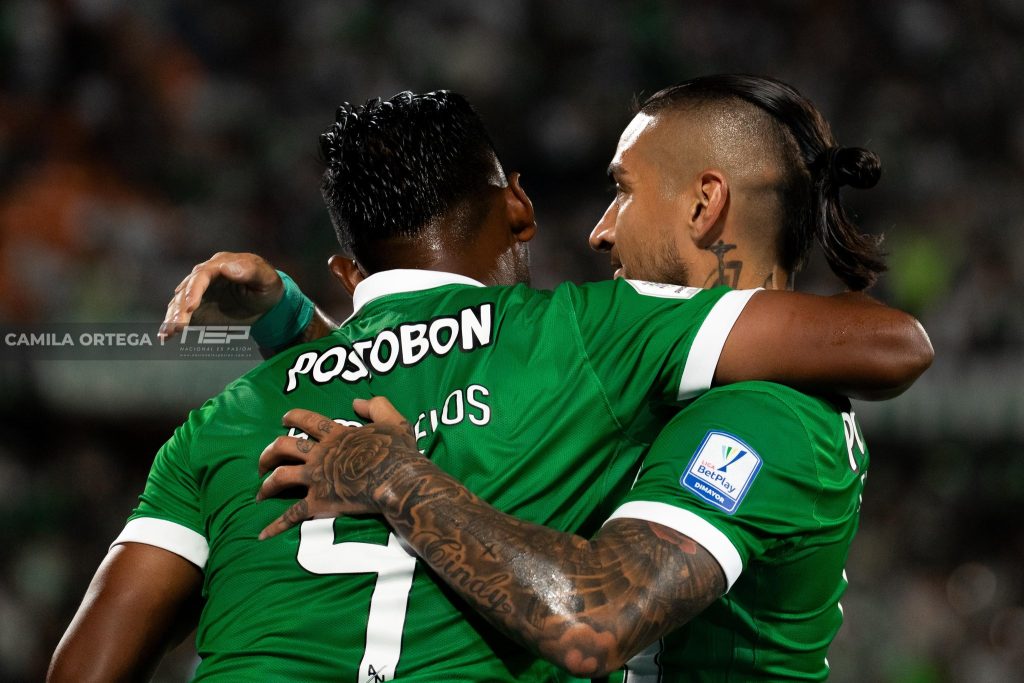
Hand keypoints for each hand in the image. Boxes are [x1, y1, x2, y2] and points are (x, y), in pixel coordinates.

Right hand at [159, 252, 282, 340]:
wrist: (265, 303)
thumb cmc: (267, 286)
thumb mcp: (266, 278)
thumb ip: (249, 271)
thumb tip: (226, 267)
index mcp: (220, 265)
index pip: (202, 275)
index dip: (194, 290)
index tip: (191, 306)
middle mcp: (204, 276)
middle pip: (187, 290)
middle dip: (181, 308)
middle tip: (177, 325)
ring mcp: (198, 292)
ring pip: (180, 303)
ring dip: (172, 317)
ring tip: (168, 333)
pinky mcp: (196, 308)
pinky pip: (181, 315)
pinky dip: (172, 324)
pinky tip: (165, 336)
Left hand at [256, 398, 420, 539]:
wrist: (397, 480)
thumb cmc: (399, 453)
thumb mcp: (394, 421)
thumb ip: (377, 406)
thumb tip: (357, 402)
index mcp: (336, 434)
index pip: (308, 420)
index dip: (294, 416)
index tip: (284, 418)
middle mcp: (320, 454)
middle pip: (283, 447)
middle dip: (268, 453)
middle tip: (263, 461)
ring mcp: (316, 478)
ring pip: (280, 477)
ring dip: (266, 485)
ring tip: (260, 493)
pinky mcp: (319, 502)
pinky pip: (292, 515)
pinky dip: (276, 525)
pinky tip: (262, 534)